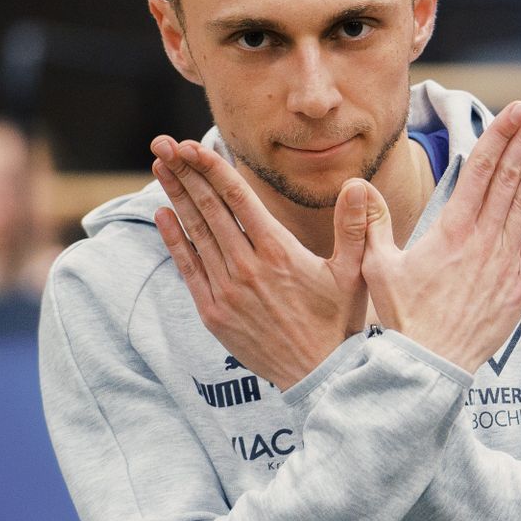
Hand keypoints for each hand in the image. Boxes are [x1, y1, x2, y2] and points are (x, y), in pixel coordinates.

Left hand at [151, 136, 374, 389]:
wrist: (318, 376)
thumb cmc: (339, 322)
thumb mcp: (355, 273)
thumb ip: (355, 227)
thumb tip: (359, 185)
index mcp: (280, 253)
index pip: (239, 199)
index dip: (213, 168)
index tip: (193, 146)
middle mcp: (247, 268)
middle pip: (209, 209)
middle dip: (185, 173)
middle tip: (165, 144)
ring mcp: (226, 291)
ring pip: (195, 233)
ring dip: (176, 197)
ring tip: (160, 167)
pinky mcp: (213, 313)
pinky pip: (188, 268)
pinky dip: (174, 239)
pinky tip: (162, 214)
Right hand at [359, 100, 520, 372]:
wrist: (429, 367)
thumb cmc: (402, 319)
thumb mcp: (377, 267)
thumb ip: (373, 225)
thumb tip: (356, 186)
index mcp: (449, 230)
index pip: (479, 171)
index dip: (498, 137)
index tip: (514, 111)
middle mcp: (481, 240)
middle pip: (508, 178)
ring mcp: (503, 262)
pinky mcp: (519, 286)